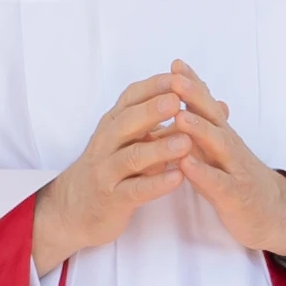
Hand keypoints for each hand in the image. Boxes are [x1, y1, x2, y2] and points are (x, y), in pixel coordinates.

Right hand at [31, 72, 195, 273]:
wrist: (76, 209)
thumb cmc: (113, 168)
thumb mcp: (134, 141)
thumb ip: (166, 124)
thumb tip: (209, 104)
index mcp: (113, 124)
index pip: (130, 98)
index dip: (153, 86)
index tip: (178, 76)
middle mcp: (106, 144)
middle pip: (127, 122)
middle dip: (152, 110)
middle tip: (177, 101)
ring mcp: (107, 172)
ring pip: (131, 157)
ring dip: (159, 148)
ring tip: (186, 142)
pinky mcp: (113, 199)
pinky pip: (135, 190)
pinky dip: (157, 184)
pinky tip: (178, 178)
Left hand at [164, 60, 285, 283]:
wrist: (274, 214)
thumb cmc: (239, 180)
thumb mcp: (221, 151)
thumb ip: (206, 127)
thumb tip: (188, 99)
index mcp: (223, 136)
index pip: (208, 105)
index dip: (194, 84)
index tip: (176, 63)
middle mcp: (230, 147)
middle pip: (213, 117)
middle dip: (195, 96)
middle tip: (176, 77)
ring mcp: (235, 170)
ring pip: (218, 145)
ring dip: (199, 129)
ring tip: (180, 115)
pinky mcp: (235, 196)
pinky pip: (217, 183)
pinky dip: (201, 172)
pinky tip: (185, 163)